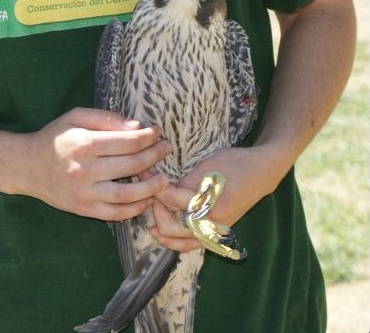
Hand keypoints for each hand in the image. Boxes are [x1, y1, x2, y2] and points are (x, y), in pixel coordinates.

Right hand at [13, 107, 170, 220]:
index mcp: (85, 144)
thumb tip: (136, 127)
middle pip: (132, 165)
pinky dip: (134, 209)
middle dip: (154, 156)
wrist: (26, 166)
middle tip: (165, 150)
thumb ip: (106, 119)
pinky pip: (115, 214)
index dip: (148, 137)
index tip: (157, 133)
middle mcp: (86, 170)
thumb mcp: (76, 117)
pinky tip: (145, 200)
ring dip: (151, 187)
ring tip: (163, 179)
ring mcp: (84, 193)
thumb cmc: (54, 137)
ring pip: (127, 194)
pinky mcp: (83, 209)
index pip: (128, 142)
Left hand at [151, 145, 280, 251]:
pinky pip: (191, 245)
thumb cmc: (235, 164)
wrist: (261, 173)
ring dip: (161, 230)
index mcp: (211, 204)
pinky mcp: (216, 233)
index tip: (146, 176)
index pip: (172, 200)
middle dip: (156, 209)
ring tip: (149, 217)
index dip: (156, 188)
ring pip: (179, 242)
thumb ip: (185, 182)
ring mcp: (215, 232)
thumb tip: (163, 189)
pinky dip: (174, 242)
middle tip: (149, 192)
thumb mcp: (208, 165)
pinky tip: (161, 233)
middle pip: (171, 227)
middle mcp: (213, 223)